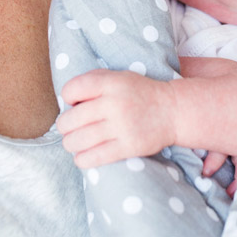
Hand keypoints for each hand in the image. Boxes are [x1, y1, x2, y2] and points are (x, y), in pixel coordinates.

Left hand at [57, 69, 177, 167]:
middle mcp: (114, 104)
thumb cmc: (139, 93)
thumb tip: (68, 101)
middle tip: (70, 128)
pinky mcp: (128, 147)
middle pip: (70, 120)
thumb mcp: (118, 77)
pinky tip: (82, 156)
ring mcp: (121, 127)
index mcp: (110, 83)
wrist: (172, 110)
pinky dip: (82, 159)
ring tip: (74, 142)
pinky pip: (94, 157)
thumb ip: (93, 81)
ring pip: (78, 141)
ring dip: (70, 144)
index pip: (72, 90)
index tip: (73, 102)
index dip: (68, 97)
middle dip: (65, 126)